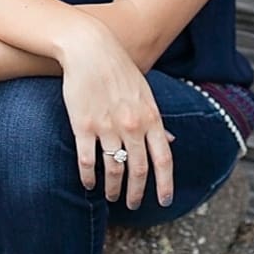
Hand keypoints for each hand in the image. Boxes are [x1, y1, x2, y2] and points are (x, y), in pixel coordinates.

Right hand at [55, 14, 172, 209]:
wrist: (89, 48)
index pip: (164, 159)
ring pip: (113, 169)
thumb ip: (156, 120)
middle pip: (138, 169)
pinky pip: (87, 160)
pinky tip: (88, 184)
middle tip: (133, 204)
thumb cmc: (118, 69)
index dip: (165, 184)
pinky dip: (88, 177)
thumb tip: (170, 140)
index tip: (164, 201)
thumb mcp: (145, 93)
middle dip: (137, 193)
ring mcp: (107, 127)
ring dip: (113, 188)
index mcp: (151, 117)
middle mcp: (132, 126)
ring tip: (111, 196)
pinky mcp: (83, 125)